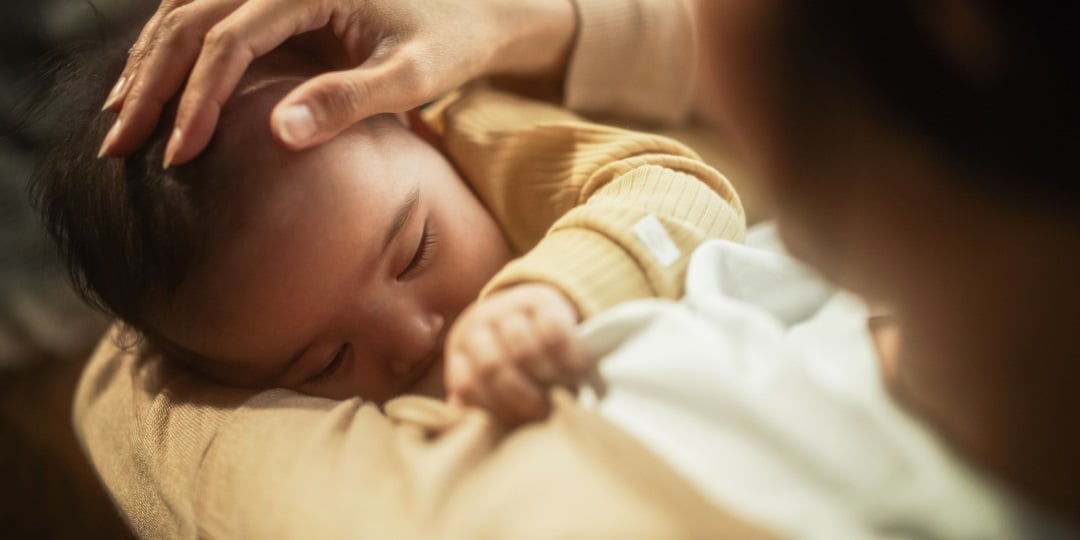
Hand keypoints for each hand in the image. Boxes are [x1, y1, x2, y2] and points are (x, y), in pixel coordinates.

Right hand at [99, 0, 574, 166]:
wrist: (473, 10)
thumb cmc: (449, 44)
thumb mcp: (411, 77)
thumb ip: (349, 100)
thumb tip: (278, 133)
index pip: (229, 39)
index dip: (198, 98)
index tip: (178, 155)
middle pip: (188, 19)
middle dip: (151, 84)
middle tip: (118, 145)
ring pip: (184, 10)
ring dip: (150, 64)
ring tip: (121, 118)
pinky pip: (205, 10)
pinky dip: (174, 48)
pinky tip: (157, 85)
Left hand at [445, 283, 586, 424]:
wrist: (533, 307)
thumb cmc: (513, 355)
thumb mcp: (491, 373)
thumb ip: (481, 398)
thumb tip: (469, 419)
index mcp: (460, 348)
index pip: (468, 386)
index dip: (494, 410)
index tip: (518, 424)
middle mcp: (478, 324)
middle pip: (493, 368)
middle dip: (522, 398)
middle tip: (544, 413)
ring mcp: (507, 307)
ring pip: (524, 352)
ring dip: (547, 380)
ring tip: (563, 395)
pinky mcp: (540, 299)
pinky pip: (553, 333)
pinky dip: (569, 357)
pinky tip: (580, 371)